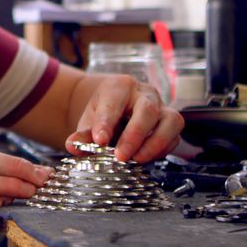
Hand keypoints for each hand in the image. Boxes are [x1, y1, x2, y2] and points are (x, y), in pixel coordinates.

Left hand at [65, 74, 183, 162]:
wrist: (119, 109)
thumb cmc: (105, 113)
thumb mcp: (89, 121)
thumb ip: (82, 134)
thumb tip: (73, 145)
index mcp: (119, 86)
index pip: (113, 103)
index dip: (106, 123)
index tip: (99, 141)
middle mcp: (144, 93)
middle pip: (147, 109)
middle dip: (134, 136)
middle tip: (121, 157)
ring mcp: (162, 106)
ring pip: (170, 121)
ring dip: (155, 144)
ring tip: (137, 160)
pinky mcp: (171, 123)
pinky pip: (174, 136)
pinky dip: (162, 150)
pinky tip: (145, 158)